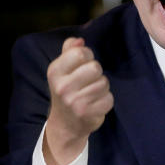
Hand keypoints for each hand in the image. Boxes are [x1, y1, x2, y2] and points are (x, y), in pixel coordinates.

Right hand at [42, 37, 112, 164]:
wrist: (65, 124)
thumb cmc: (67, 91)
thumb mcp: (62, 69)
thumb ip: (69, 51)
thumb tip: (80, 40)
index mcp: (55, 71)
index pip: (80, 53)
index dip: (88, 56)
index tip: (84, 64)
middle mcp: (62, 87)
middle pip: (95, 67)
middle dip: (96, 73)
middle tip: (88, 81)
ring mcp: (74, 102)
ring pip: (104, 83)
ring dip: (102, 88)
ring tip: (91, 94)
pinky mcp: (87, 114)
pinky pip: (109, 99)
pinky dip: (105, 101)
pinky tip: (95, 104)